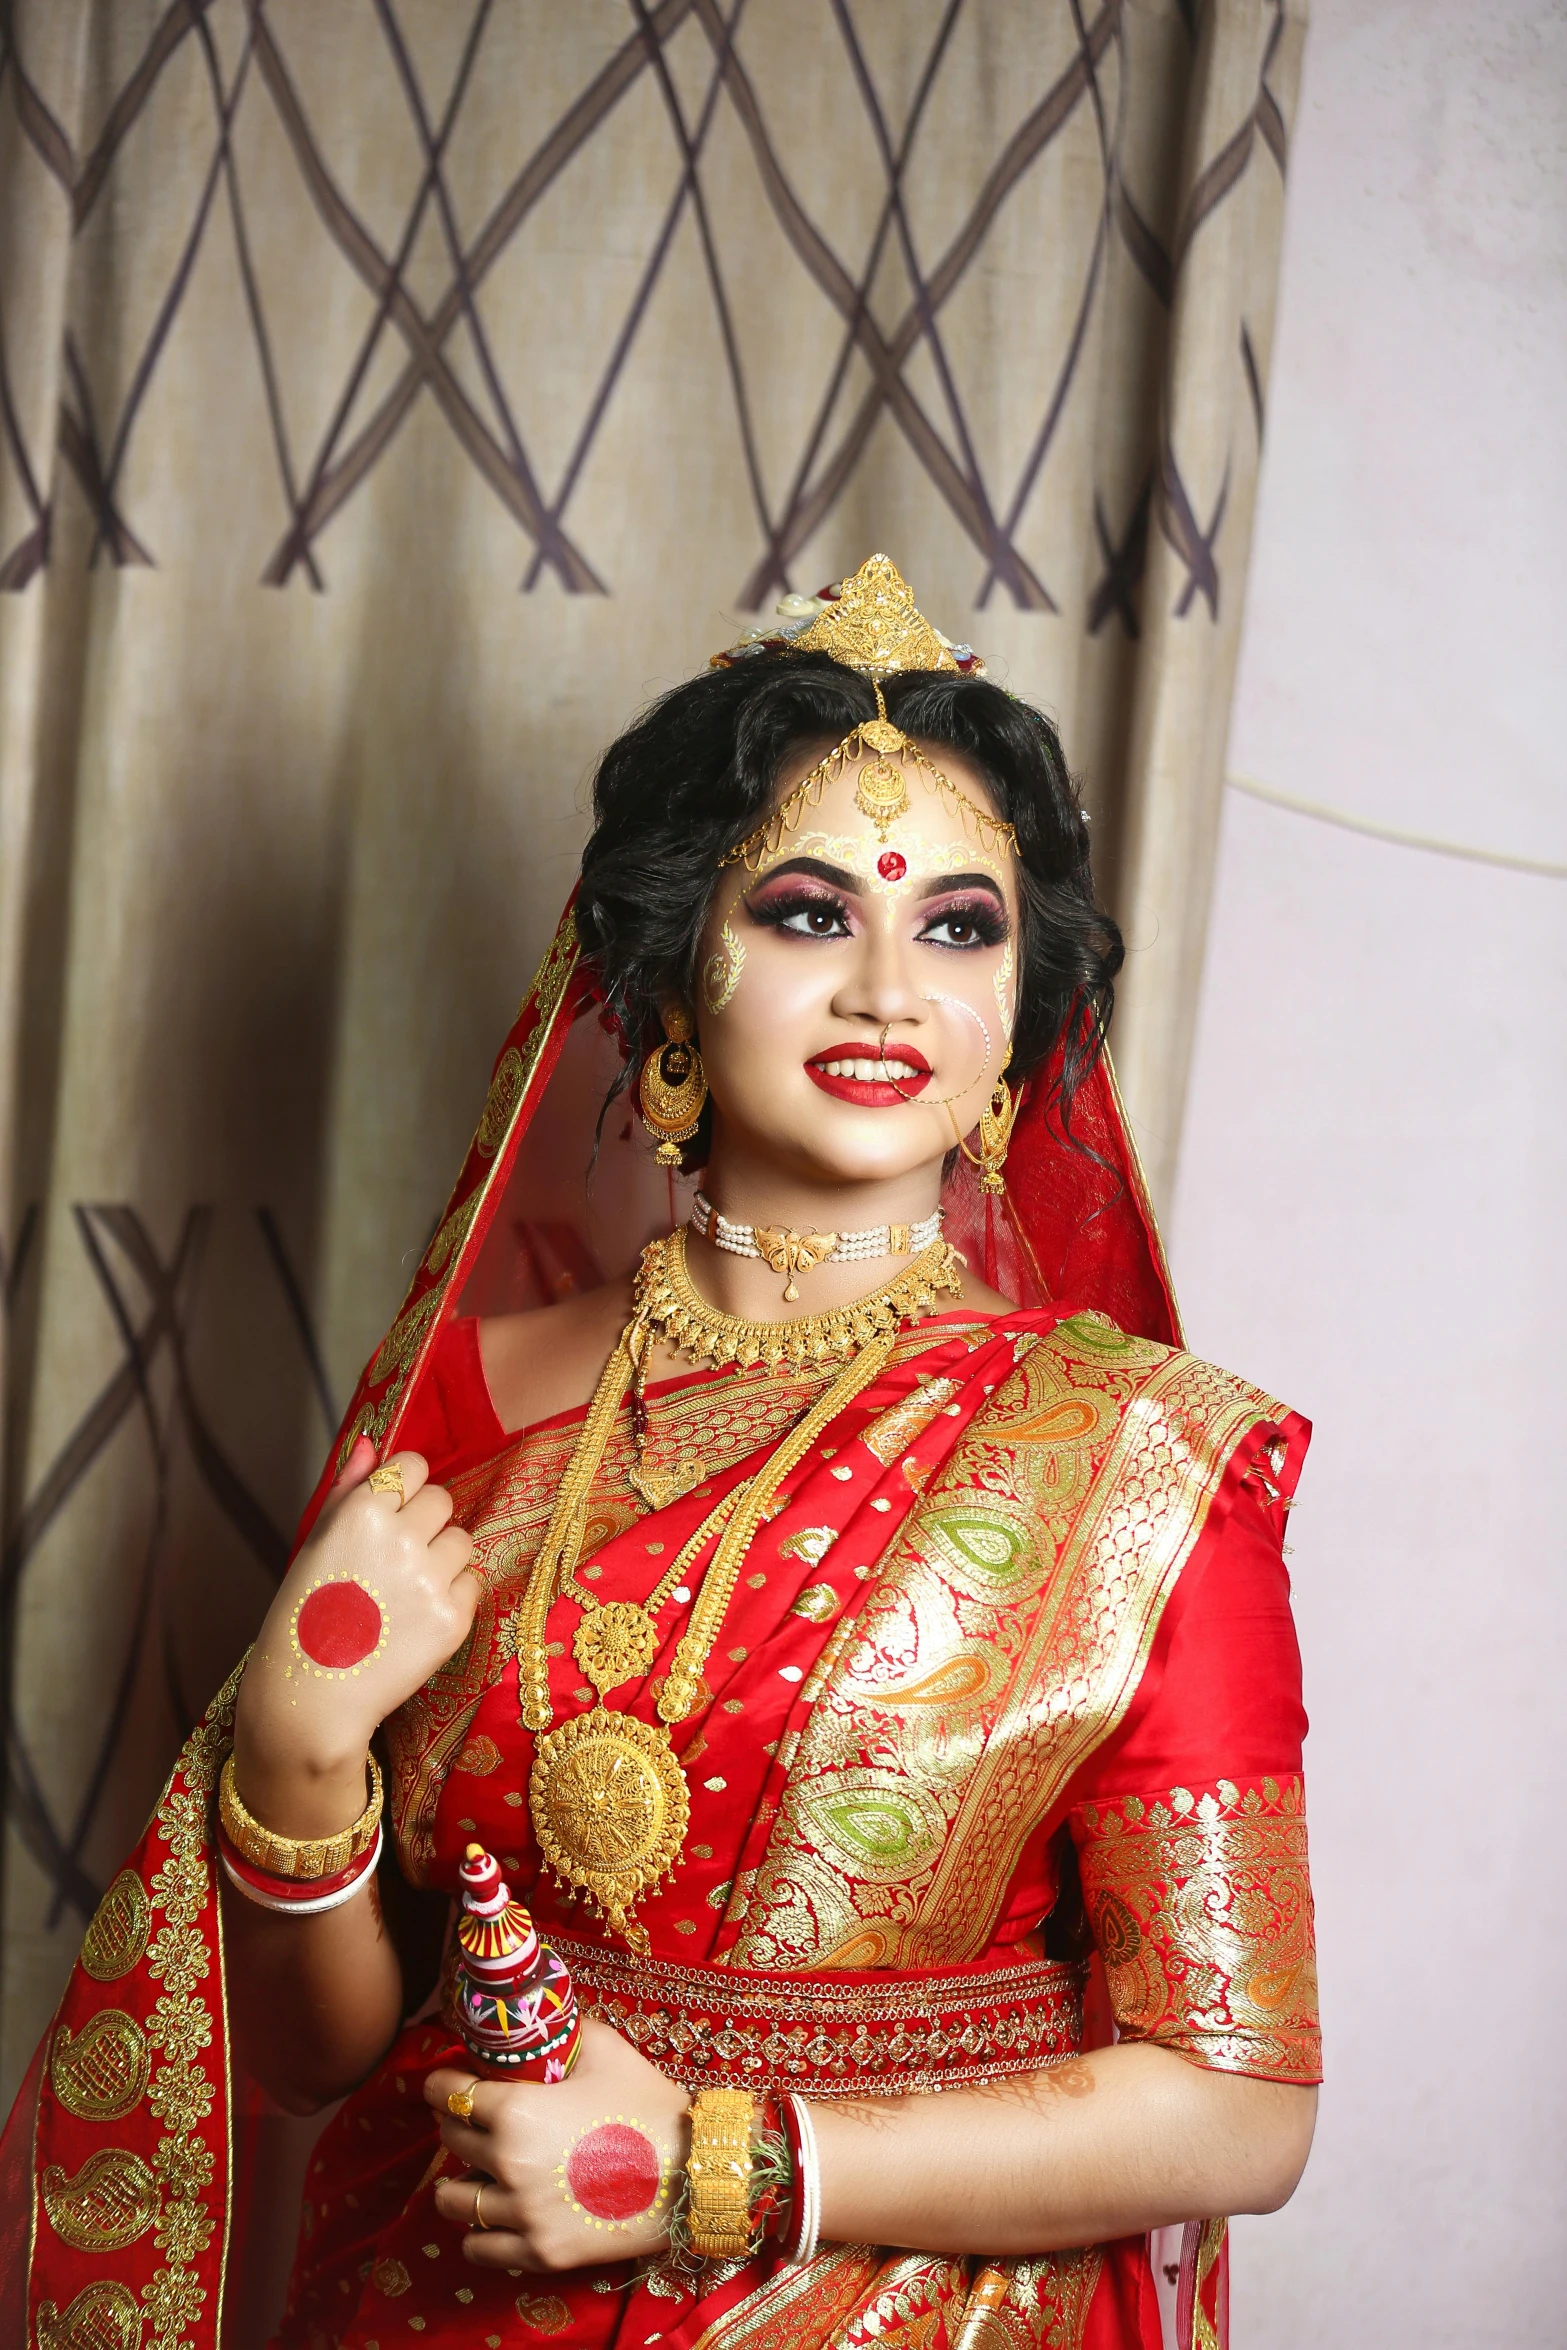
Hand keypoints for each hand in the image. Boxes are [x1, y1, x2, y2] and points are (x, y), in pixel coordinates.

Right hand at [235, 1440, 478, 1803]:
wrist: (312, 1697)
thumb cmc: (304, 1617)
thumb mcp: (313, 1544)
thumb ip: (347, 1488)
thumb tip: (371, 1443)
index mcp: (362, 1511)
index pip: (413, 1466)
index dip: (403, 1491)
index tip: (389, 1517)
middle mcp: (401, 1536)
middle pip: (441, 1500)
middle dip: (424, 1524)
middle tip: (393, 1563)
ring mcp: (431, 1577)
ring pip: (461, 1540)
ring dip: (440, 1559)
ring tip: (403, 1593)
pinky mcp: (454, 1617)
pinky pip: (472, 1582)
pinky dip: (452, 1596)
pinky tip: (416, 1618)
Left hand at [426, 2021, 691, 2271]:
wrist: (693, 2171)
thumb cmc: (647, 2104)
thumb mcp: (604, 2049)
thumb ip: (562, 2033)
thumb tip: (539, 2023)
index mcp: (517, 2111)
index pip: (448, 2092)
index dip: (444, 2082)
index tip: (448, 2080)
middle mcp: (508, 2164)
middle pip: (450, 2141)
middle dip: (457, 2124)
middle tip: (476, 2119)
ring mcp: (521, 2214)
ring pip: (454, 2199)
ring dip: (461, 2180)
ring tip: (482, 2171)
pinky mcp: (539, 2253)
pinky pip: (479, 2247)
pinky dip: (480, 2230)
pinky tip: (497, 2213)